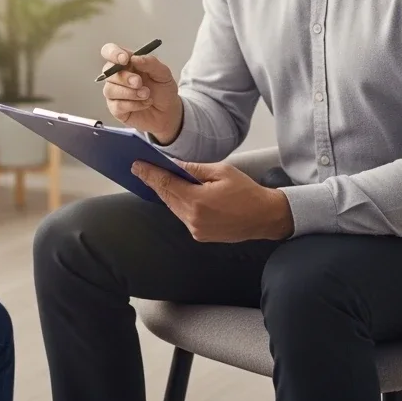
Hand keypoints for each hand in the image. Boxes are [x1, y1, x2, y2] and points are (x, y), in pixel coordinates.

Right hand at [100, 42, 183, 143]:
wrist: (169, 112)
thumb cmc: (163, 90)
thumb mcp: (163, 73)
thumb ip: (150, 62)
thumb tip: (134, 58)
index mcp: (127, 62)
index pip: (109, 51)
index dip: (113, 53)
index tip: (125, 59)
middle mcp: (118, 76)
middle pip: (108, 72)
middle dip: (125, 77)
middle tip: (139, 82)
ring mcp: (115, 93)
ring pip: (110, 89)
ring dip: (130, 93)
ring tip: (146, 94)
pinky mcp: (116, 109)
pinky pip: (117, 105)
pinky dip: (133, 104)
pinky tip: (145, 103)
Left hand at [131, 159, 294, 242]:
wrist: (265, 217)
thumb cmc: (246, 191)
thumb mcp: (221, 171)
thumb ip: (195, 169)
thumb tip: (174, 165)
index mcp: (197, 201)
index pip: (166, 184)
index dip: (150, 173)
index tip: (137, 165)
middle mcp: (193, 218)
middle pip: (166, 197)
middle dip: (153, 182)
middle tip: (140, 169)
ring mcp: (196, 230)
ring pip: (173, 207)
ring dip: (165, 193)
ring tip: (154, 178)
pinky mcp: (200, 236)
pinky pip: (183, 216)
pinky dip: (178, 204)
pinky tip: (175, 193)